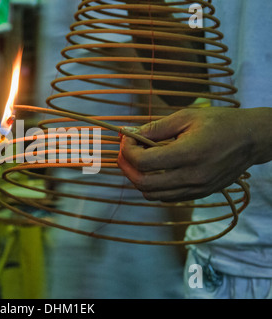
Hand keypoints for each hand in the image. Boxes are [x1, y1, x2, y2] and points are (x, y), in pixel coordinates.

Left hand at [118, 107, 267, 201]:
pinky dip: (153, 187)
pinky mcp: (200, 194)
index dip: (127, 151)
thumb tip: (130, 133)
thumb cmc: (221, 123)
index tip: (126, 139)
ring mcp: (196, 189)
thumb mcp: (187, 117)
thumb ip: (156, 128)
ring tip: (138, 162)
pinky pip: (167, 197)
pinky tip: (154, 171)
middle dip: (126, 167)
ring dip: (138, 179)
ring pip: (152, 195)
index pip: (143, 162)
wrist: (252, 139)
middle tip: (124, 153)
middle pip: (143, 183)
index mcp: (188, 154)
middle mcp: (192, 176)